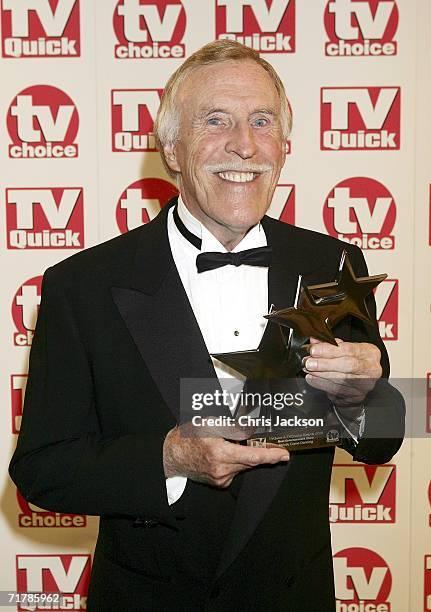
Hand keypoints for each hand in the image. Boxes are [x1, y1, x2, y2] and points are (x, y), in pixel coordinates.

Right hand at [163, 423, 289, 487]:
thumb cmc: (189, 436)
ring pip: (243, 466)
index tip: (284, 454)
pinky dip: (237, 461)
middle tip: (274, 446)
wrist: (173, 455)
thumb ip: (232, 427)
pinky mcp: (219, 482)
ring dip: (247, 456)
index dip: (270, 455)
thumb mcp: (210, 423)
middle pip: (250, 461)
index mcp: (219, 452)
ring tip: (239, 444)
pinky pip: (235, 470)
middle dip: (262, 453)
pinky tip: (229, 452)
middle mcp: (221, 469)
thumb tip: (251, 429)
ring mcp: (220, 478)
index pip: (252, 457)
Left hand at [303, 337, 381, 406]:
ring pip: (341, 379)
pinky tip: (312, 379)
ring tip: (308, 369)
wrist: (358, 381)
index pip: (349, 349)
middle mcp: (371, 368)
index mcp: (370, 352)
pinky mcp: (357, 396)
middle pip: (347, 365)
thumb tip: (314, 341)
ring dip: (320, 374)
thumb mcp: (343, 348)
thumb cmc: (350, 360)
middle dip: (325, 363)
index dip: (329, 349)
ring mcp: (366, 384)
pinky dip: (321, 383)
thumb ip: (329, 343)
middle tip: (309, 362)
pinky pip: (336, 390)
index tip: (313, 350)